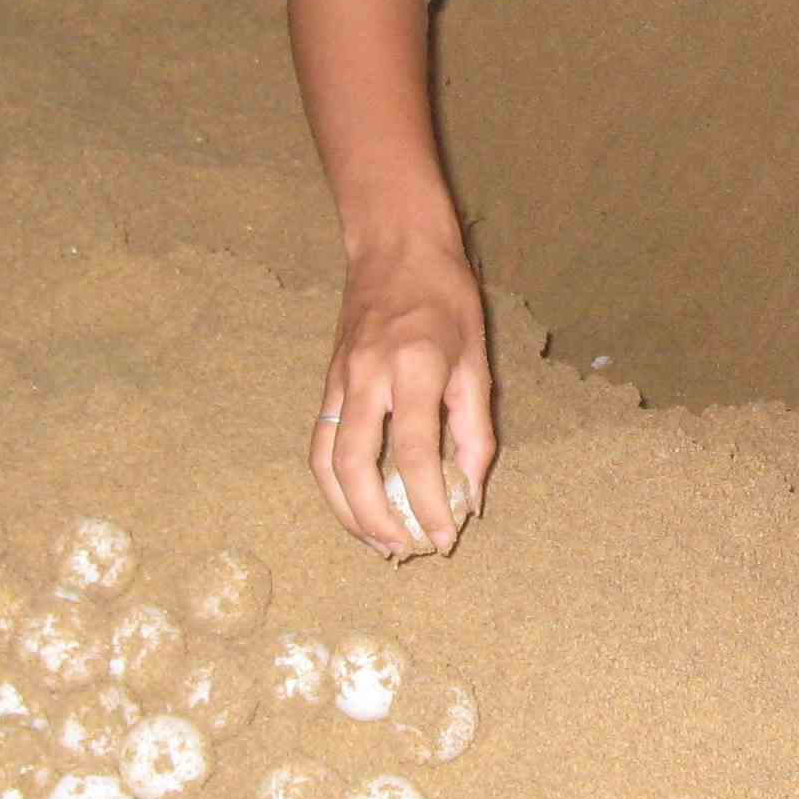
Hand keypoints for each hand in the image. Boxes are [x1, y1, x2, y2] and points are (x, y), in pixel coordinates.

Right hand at [313, 234, 493, 557]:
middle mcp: (369, 375)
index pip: (415, 453)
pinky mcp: (325, 383)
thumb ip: (474, 430)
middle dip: (377, 520)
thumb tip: (470, 494)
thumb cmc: (448, 299)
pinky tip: (355, 506)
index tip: (445, 538)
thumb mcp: (477, 359)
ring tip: (376, 542)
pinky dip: (334, 484)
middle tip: (403, 551)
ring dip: (346, 511)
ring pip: (326, 461)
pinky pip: (320, 444)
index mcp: (416, 366)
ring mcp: (339, 379)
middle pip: (355, 466)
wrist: (395, 246)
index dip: (429, 504)